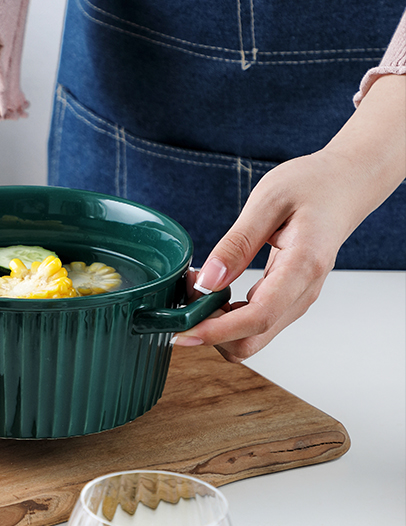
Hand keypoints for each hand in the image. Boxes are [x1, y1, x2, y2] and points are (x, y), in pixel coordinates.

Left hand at [173, 74, 405, 360]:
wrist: (346, 185)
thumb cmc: (312, 185)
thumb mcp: (268, 201)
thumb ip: (237, 243)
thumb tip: (208, 281)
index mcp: (303, 266)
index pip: (258, 316)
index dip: (216, 331)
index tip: (182, 331)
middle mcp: (304, 292)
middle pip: (252, 340)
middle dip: (211, 334)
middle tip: (180, 304)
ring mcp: (298, 299)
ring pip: (252, 337)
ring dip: (217, 326)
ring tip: (193, 292)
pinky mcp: (289, 298)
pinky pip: (256, 322)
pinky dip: (228, 317)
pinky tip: (211, 292)